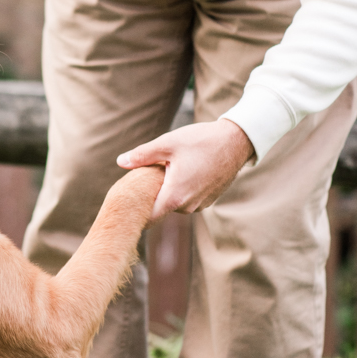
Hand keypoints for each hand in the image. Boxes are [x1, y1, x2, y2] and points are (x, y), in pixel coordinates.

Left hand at [116, 119, 254, 220]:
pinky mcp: (209, 200)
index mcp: (175, 196)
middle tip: (144, 175)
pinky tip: (183, 171)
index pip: (148, 216)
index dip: (135, 211)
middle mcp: (188, 207)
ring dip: (168, 191)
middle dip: (151, 195)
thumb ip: (142, 155)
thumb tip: (120, 161)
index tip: (127, 202)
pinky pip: (188, 199)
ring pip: (174, 203)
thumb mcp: (167, 144)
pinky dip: (182, 189)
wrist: (236, 141)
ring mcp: (200, 205)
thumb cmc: (201, 140)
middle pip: (160, 208)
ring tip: (166, 170)